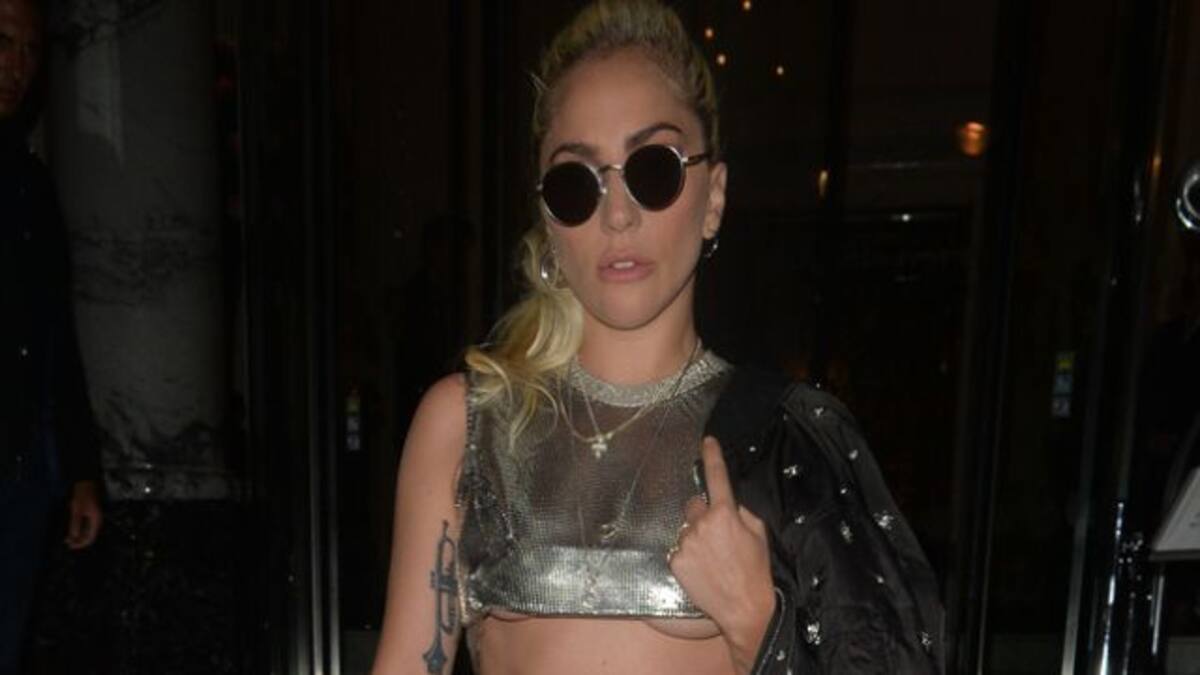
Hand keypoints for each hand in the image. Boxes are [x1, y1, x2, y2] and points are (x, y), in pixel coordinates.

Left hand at [65, 480, 102, 549]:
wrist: (85, 484)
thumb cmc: (82, 496)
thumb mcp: (77, 510)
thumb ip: (75, 524)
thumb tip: (73, 537)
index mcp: (96, 521)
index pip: (90, 538)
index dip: (81, 544)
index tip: (71, 546)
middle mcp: (96, 521)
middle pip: (89, 536)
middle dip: (78, 541)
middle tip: (67, 543)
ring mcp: (93, 519)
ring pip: (87, 532)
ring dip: (77, 536)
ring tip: (67, 539)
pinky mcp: (90, 516)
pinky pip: (85, 527)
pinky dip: (78, 531)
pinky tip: (71, 531)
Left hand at [668, 437, 774, 672]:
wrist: (745, 609)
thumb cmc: (756, 572)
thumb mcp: (759, 535)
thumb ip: (741, 512)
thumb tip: (729, 502)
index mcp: (725, 514)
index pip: (716, 477)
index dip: (712, 456)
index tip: (707, 442)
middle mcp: (701, 524)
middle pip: (695, 506)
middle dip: (704, 515)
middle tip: (719, 538)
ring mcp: (686, 543)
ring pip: (686, 529)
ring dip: (696, 538)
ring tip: (713, 560)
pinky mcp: (675, 561)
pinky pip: (679, 550)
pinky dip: (688, 556)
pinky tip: (703, 569)